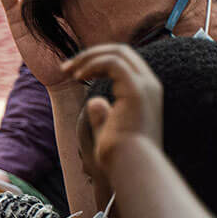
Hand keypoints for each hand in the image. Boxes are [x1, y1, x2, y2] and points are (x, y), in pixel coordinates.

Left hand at [62, 44, 163, 172]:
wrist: (131, 166)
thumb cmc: (119, 155)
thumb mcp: (109, 128)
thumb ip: (103, 113)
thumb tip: (95, 101)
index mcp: (146, 93)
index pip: (124, 61)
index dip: (96, 60)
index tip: (73, 73)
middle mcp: (150, 85)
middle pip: (122, 51)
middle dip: (90, 55)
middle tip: (65, 68)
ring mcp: (146, 86)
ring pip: (117, 52)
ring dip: (87, 58)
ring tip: (67, 71)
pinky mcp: (137, 89)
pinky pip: (113, 62)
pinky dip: (92, 64)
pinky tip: (78, 77)